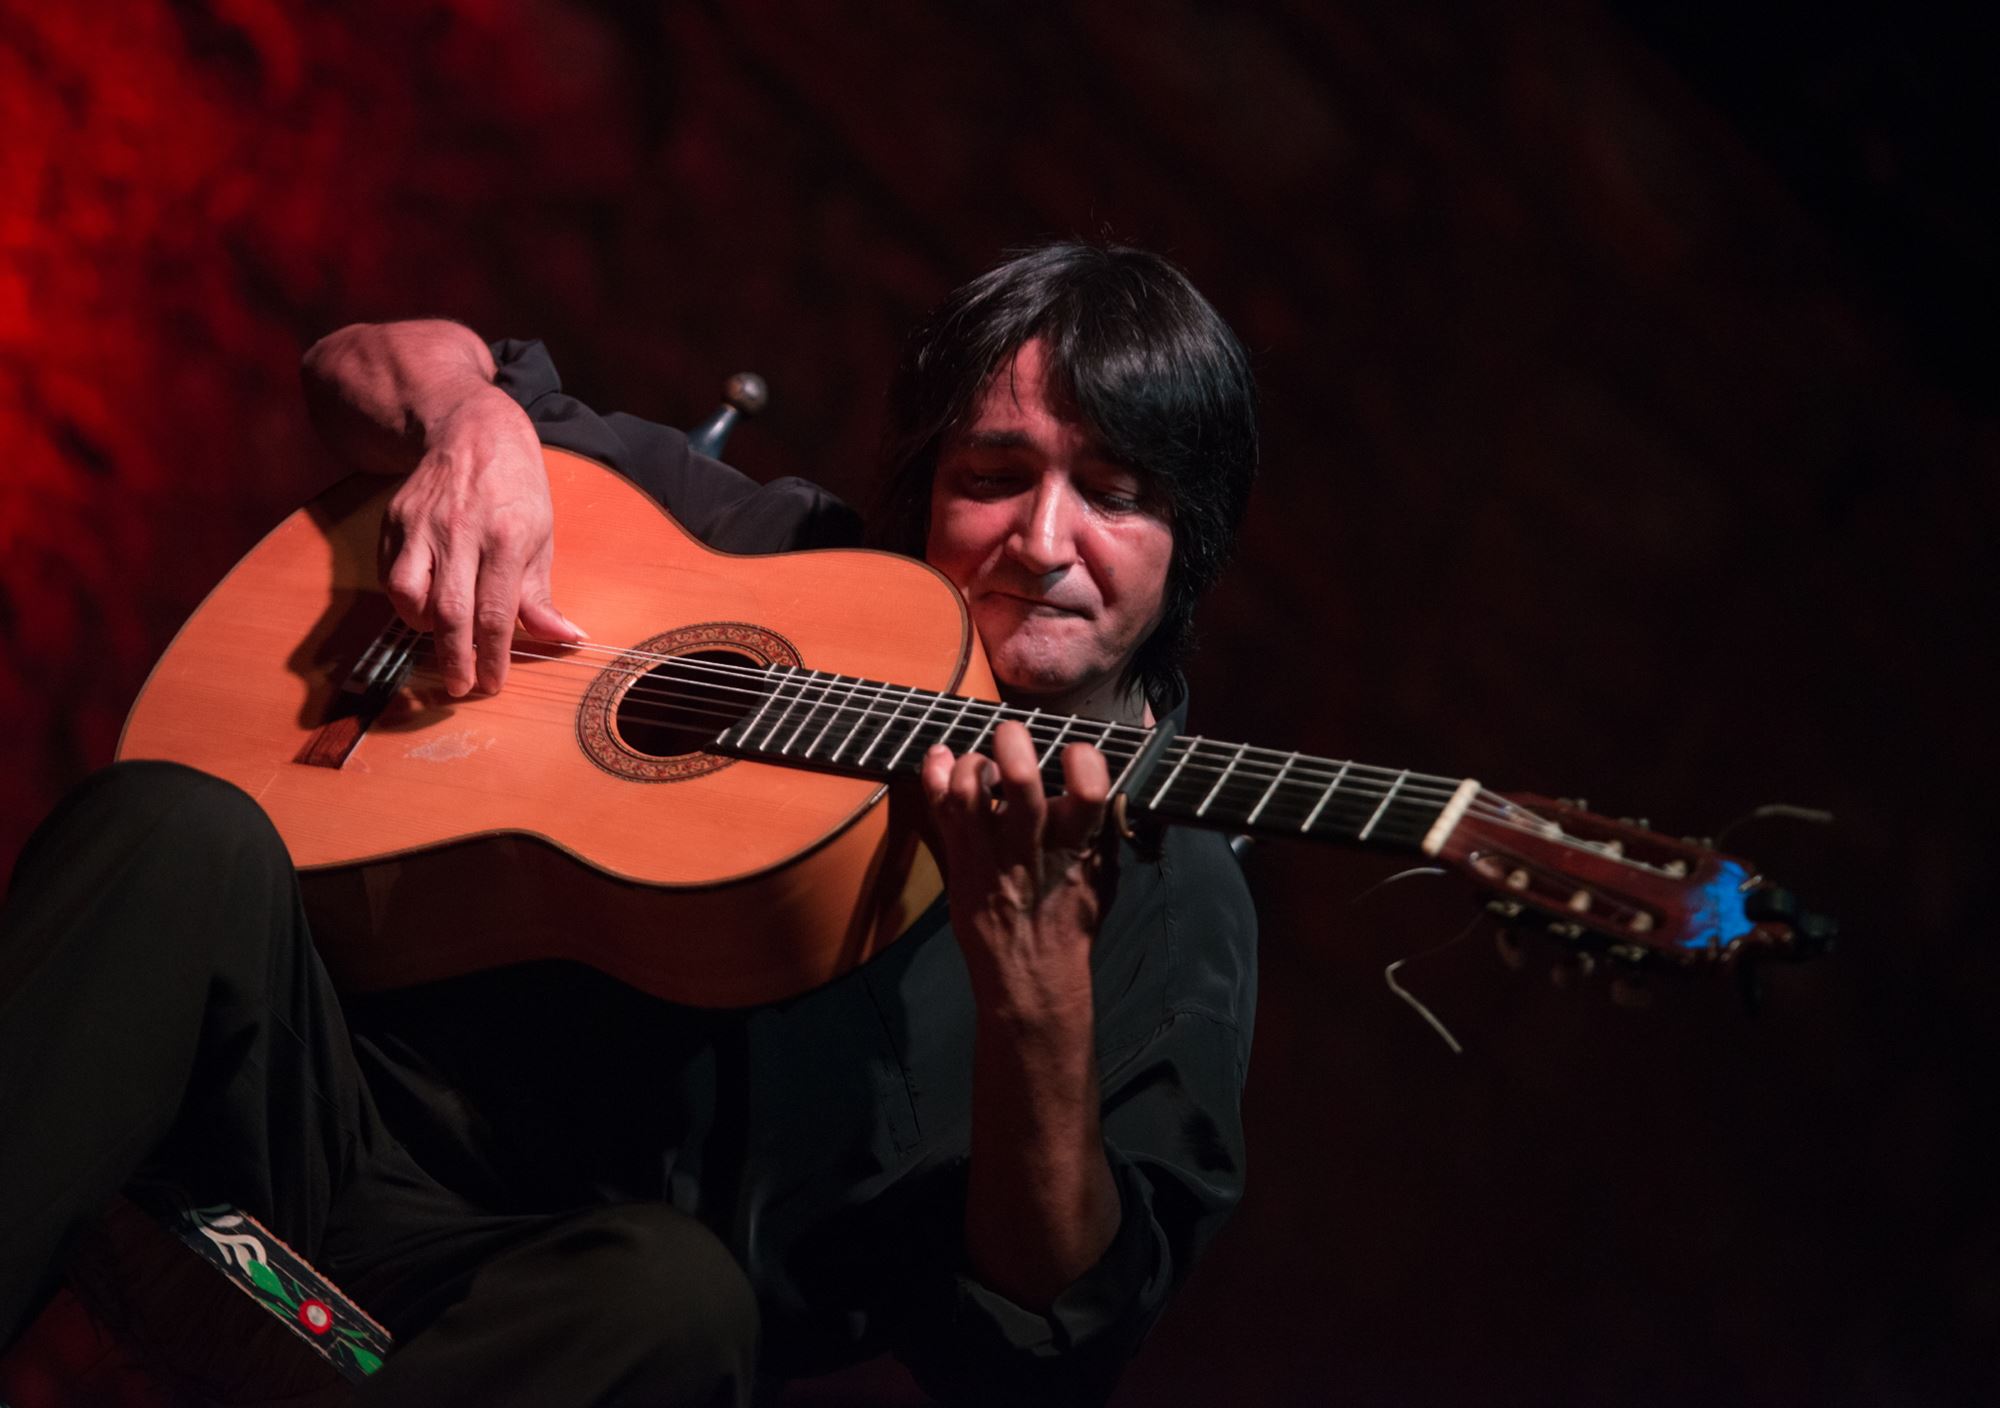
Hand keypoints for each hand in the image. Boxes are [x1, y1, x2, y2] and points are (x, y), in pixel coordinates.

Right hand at [379, 386, 583, 694]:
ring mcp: (421, 525)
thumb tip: (565, 639)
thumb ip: (542, 594)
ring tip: (443, 641)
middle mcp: (459, 532)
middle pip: (449, 612)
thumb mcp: (542, 535)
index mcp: (506, 537)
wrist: (473, 430)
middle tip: (461, 686)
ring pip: (406, 594)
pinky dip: (404, 601)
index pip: (495, 613)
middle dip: (454, 658)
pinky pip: (390, 575)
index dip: (492, 657)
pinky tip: (423, 609)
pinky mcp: (394, 521)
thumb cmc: (516, 488)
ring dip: (422, 629)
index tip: (492, 684)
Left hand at [920, 720, 1112, 1019]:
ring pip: (970, 791)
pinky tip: (943, 757)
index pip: (1089, 792)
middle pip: (1020, 782)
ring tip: (984, 761)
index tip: (1077, 752)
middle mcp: (1031, 846)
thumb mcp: (1104, 878)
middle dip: (1014, 745)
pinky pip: (941, 809)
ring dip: (974, 762)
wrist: (1029, 975)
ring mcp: (989, 853)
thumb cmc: (1072, 924)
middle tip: (1013, 733)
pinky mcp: (960, 860)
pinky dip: (937, 774)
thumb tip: (1112, 786)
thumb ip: (1104, 831)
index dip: (1084, 760)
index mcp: (1077, 847)